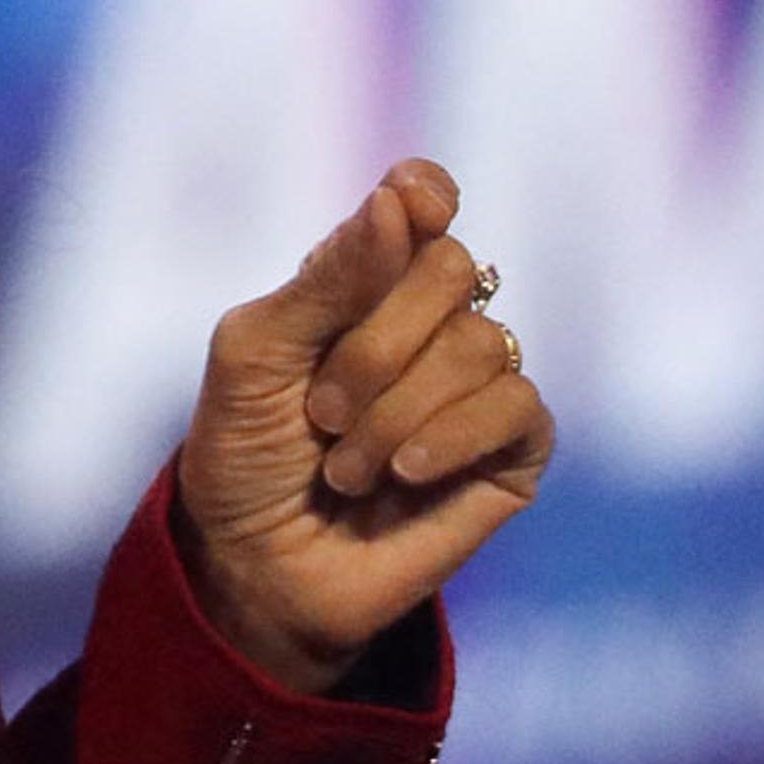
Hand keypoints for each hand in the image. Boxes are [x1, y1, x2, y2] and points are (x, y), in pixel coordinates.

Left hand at [172, 158, 553, 694]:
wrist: (255, 568)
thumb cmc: (244, 456)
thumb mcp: (255, 355)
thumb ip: (328, 278)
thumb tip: (403, 199)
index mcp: (364, 278)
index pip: (420, 201)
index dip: (423, 195)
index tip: (411, 206)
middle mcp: (429, 320)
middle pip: (450, 267)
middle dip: (376, 342)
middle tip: (320, 412)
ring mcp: (476, 384)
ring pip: (480, 344)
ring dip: (395, 411)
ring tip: (345, 468)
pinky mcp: (512, 451)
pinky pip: (520, 405)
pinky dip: (452, 436)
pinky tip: (405, 472)